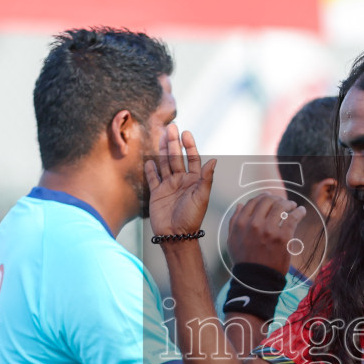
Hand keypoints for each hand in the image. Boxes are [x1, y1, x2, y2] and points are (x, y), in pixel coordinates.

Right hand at [145, 123, 215, 238]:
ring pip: (165, 164)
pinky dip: (151, 169)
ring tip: (162, 136)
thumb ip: (206, 179)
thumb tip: (214, 160)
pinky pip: (153, 178)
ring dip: (163, 150)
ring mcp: (168, 186)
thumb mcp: (201, 197)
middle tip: (171, 127)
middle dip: (174, 143)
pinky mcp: (157, 193)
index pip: (193, 159)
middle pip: (177, 158)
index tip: (186, 133)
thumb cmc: (191, 218)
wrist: (175, 235)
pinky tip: (150, 160)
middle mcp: (181, 181)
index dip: (190, 146)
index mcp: (194, 181)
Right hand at [227, 193, 302, 273]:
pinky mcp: (283, 237)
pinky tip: (301, 211)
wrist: (256, 279)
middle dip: (276, 199)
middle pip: (268, 201)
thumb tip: (240, 205)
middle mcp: (254, 224)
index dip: (263, 197)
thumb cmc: (244, 260)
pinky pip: (293, 217)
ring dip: (289, 203)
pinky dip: (299, 211)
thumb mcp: (232, 240)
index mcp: (241, 223)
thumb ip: (234, 221)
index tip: (270, 197)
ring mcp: (269, 230)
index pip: (253, 202)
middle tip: (283, 202)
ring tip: (293, 206)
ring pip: (281, 206)